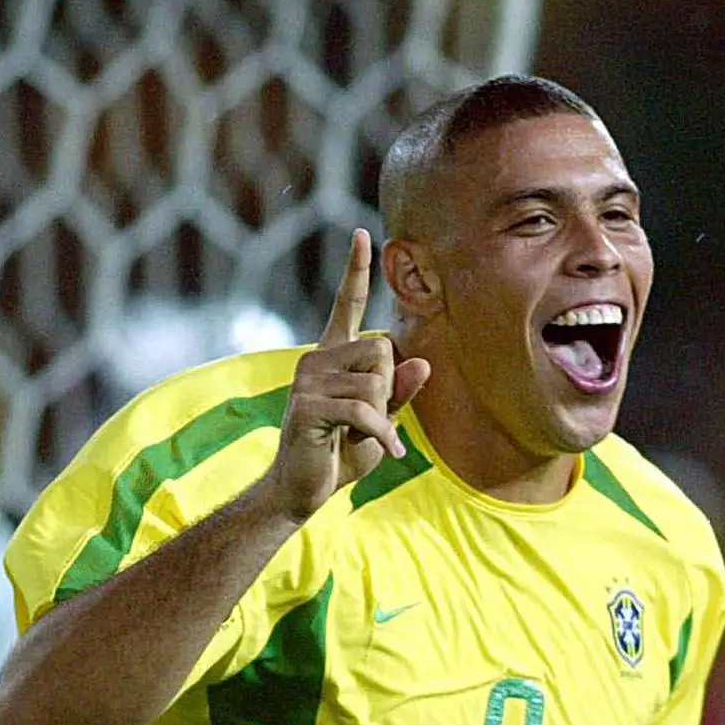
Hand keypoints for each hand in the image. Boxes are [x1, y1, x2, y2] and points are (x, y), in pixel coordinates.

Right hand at [262, 228, 430, 522]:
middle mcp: (316, 359)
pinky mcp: (308, 406)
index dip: (356, 271)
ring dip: (381, 418)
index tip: (363, 234)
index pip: (348, 306)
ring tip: (360, 437)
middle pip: (381, 351)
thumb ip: (400, 394)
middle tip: (369, 421)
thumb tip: (422, 364)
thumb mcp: (381, 422)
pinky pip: (365, 411)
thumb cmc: (341, 454)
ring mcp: (308, 380)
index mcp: (332, 356)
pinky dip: (381, 437)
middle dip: (389, 391)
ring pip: (376, 384)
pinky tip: (386, 455)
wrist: (302, 490)